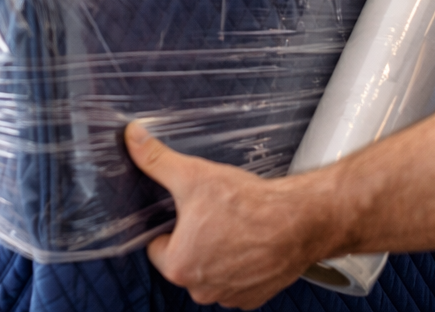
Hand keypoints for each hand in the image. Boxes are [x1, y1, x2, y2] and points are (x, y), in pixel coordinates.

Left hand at [125, 122, 331, 308]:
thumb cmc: (249, 205)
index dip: (173, 225)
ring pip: (212, 271)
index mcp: (178, 265)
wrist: (300, 221)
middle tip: (215, 216)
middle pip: (185, 260)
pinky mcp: (253, 297)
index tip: (190, 212)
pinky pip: (237, 281)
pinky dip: (242, 265)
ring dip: (219, 254)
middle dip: (196, 240)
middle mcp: (200, 288)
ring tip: (236, 228)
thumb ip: (157, 160)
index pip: (158, 246)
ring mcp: (229, 296)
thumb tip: (134, 139)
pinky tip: (252, 243)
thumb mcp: (194, 175)